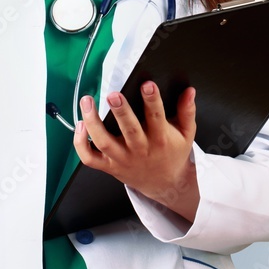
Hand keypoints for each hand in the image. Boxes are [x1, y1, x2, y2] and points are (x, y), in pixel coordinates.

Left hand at [74, 81, 200, 220]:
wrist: (165, 183)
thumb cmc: (173, 154)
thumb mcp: (186, 134)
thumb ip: (187, 112)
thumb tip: (189, 91)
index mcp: (160, 139)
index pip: (157, 117)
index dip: (152, 100)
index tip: (148, 84)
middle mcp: (140, 149)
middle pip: (129, 130)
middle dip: (121, 112)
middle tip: (113, 95)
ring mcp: (122, 158)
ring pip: (104, 142)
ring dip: (93, 122)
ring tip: (87, 101)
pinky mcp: (109, 166)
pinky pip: (90, 158)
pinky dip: (80, 143)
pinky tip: (80, 125)